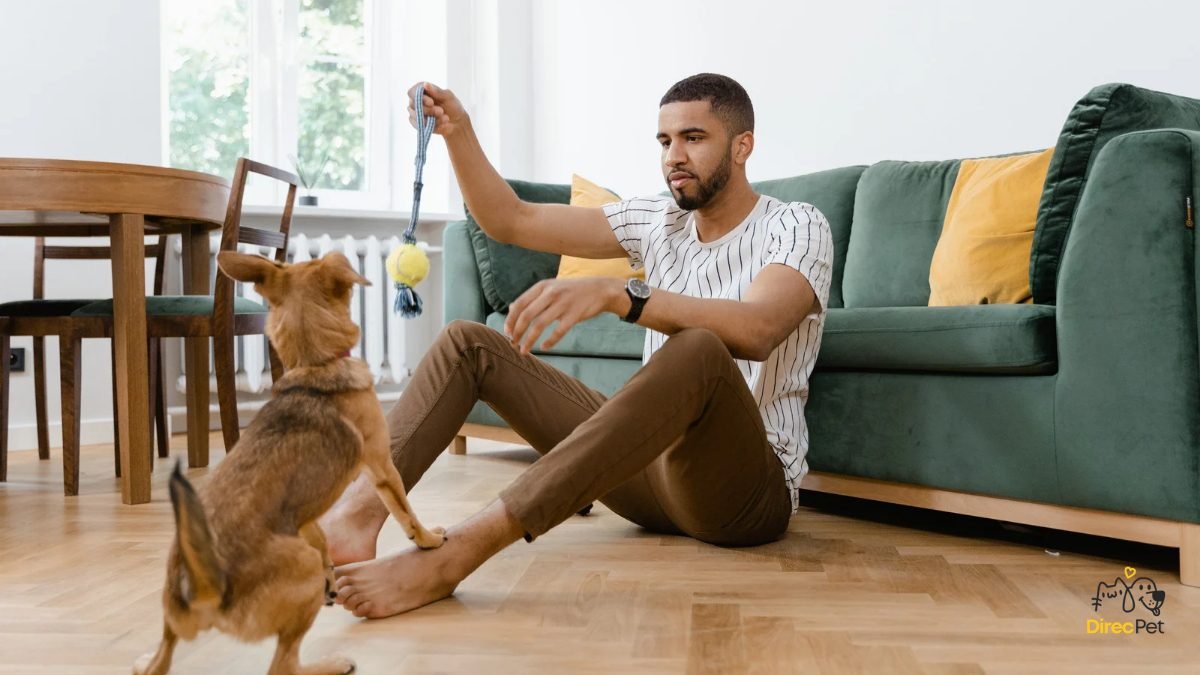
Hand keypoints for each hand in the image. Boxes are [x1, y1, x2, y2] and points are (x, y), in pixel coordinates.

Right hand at [407, 82, 467, 136]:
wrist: (457, 122)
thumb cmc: (452, 106)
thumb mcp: (448, 97)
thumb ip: (437, 91)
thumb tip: (425, 84)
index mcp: (422, 91)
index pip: (412, 92)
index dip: (420, 97)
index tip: (431, 102)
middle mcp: (416, 101)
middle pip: (413, 105)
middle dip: (428, 110)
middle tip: (441, 111)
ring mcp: (416, 114)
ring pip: (416, 116)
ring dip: (432, 118)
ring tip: (445, 118)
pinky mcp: (418, 125)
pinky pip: (420, 126)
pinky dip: (433, 125)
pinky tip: (442, 124)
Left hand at [505, 278, 626, 354]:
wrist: (600, 290)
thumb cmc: (572, 291)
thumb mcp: (551, 288)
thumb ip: (532, 297)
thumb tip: (511, 308)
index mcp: (542, 286)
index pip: (519, 303)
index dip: (510, 320)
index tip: (507, 333)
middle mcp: (551, 293)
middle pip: (527, 315)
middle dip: (517, 332)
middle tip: (513, 344)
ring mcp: (563, 303)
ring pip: (539, 324)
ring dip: (529, 340)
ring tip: (524, 351)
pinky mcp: (575, 314)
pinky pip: (559, 331)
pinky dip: (550, 342)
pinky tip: (544, 348)